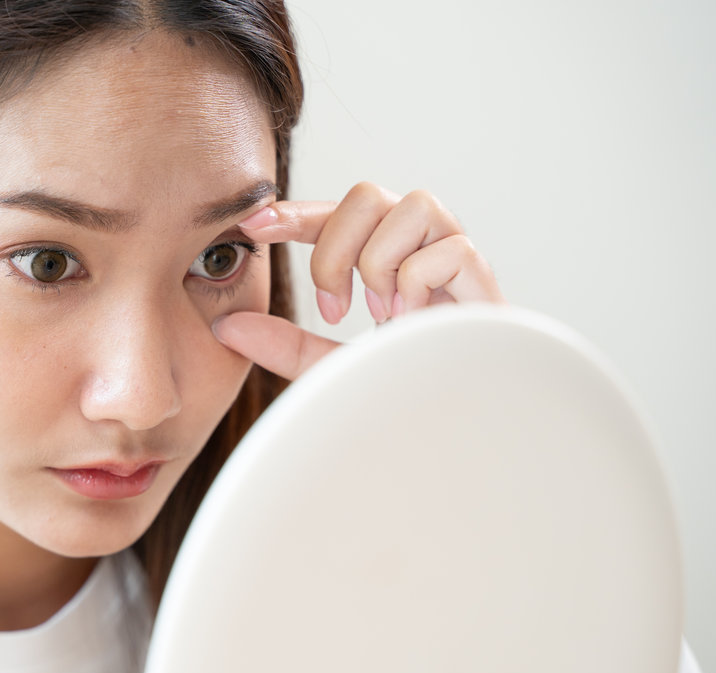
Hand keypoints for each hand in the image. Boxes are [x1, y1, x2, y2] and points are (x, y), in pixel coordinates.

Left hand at [213, 182, 505, 379]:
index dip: (294, 213)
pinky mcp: (490, 280)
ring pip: (411, 205)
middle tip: (332, 307)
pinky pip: (450, 248)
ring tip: (382, 314)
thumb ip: (285, 344)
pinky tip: (415, 321)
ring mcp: (459, 258)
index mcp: (386, 259)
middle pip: (368, 195)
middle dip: (335, 249)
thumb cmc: (404, 394)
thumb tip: (225, 326)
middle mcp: (422, 246)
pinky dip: (421, 284)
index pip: (337, 216)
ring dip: (381, 263)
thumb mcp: (330, 367)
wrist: (462, 434)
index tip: (251, 226)